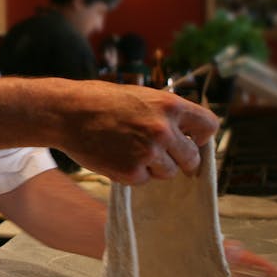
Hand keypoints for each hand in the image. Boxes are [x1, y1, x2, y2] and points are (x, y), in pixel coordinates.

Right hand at [54, 80, 219, 183]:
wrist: (67, 113)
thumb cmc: (101, 101)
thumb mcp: (142, 96)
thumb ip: (166, 114)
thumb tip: (187, 134)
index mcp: (170, 106)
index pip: (209, 126)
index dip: (200, 136)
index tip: (191, 140)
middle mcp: (164, 130)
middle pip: (192, 157)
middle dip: (181, 159)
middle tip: (160, 154)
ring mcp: (148, 153)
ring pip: (169, 172)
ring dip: (155, 167)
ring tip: (130, 151)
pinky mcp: (131, 172)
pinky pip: (144, 180)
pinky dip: (133, 173)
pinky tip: (116, 157)